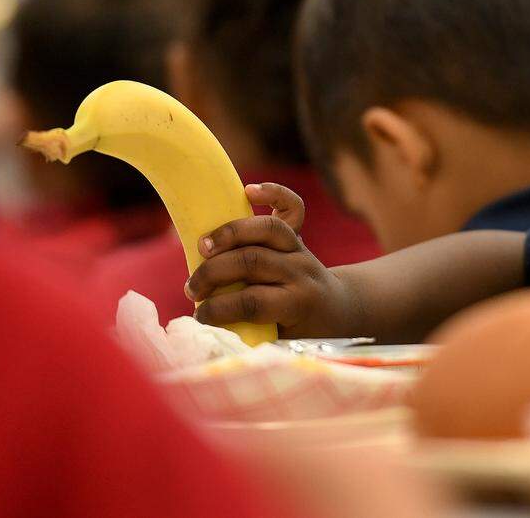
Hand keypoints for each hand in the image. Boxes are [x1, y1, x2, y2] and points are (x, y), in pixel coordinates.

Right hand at [184, 183, 360, 337]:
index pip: (254, 302)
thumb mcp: (279, 339)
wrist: (336, 309)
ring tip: (202, 246)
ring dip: (227, 235)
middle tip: (193, 288)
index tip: (200, 317)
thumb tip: (202, 327)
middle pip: (253, 261)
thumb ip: (248, 330)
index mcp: (297, 303)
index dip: (220, 310)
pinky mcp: (298, 234)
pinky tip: (248, 191)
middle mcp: (301, 271)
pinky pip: (291, 206)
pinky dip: (273, 192)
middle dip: (214, 273)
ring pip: (266, 229)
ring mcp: (300, 249)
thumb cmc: (299, 330)